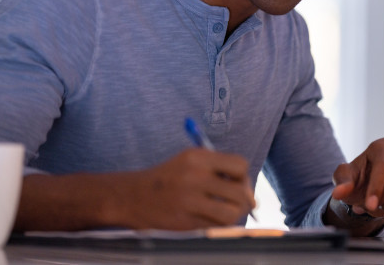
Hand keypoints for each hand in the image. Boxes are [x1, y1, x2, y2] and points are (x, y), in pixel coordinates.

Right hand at [125, 147, 255, 229]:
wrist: (135, 196)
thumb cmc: (170, 177)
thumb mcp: (190, 160)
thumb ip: (218, 168)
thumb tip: (249, 190)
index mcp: (198, 157)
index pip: (240, 165)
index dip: (243, 175)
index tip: (237, 181)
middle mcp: (194, 177)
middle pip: (240, 191)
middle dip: (245, 198)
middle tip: (240, 201)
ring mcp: (189, 200)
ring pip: (232, 212)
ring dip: (235, 214)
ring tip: (228, 210)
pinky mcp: (185, 221)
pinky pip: (216, 226)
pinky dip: (220, 224)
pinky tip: (213, 217)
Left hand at [331, 138, 383, 218]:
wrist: (369, 189)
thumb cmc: (357, 180)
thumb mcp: (344, 178)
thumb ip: (342, 183)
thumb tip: (339, 193)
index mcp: (382, 146)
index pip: (383, 168)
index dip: (375, 189)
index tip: (368, 206)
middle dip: (382, 201)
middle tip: (370, 208)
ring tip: (382, 208)